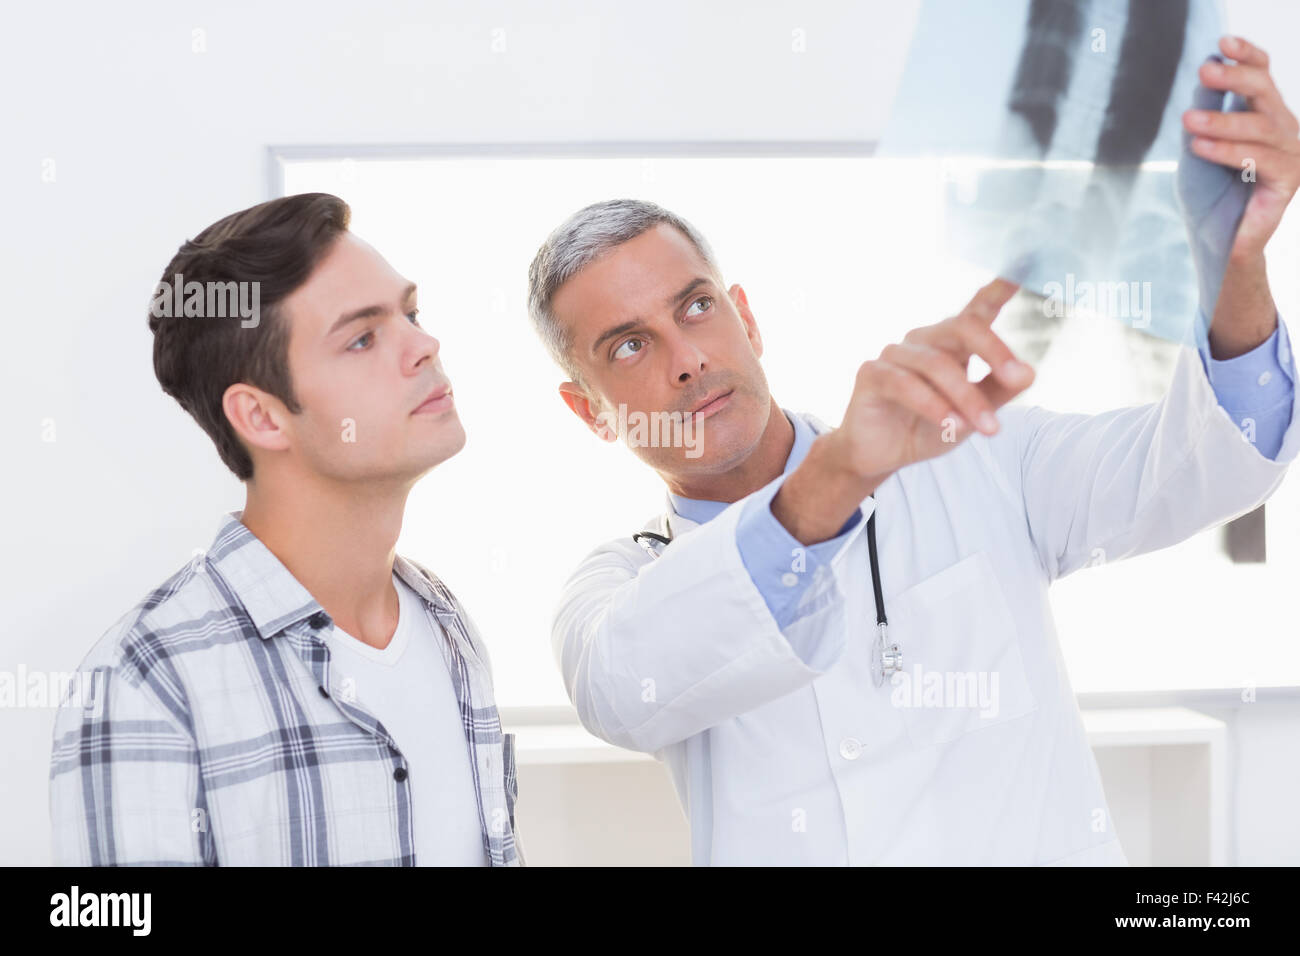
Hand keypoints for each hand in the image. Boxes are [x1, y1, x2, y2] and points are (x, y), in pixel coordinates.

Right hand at [772, 279, 1034, 544]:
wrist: (882, 457)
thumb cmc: (928, 428)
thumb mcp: (973, 415)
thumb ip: (999, 392)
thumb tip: (1029, 373)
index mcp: (951, 344)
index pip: (977, 310)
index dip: (998, 288)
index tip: (1021, 267)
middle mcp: (923, 340)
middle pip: (963, 327)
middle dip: (994, 351)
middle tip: (1017, 378)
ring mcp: (895, 354)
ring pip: (937, 364)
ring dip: (967, 398)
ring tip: (988, 428)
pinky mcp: (871, 373)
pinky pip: (906, 384)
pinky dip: (933, 405)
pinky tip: (950, 425)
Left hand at [1182, 36, 1299, 261]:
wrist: (1214, 239)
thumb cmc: (1208, 189)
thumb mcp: (1198, 142)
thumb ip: (1205, 109)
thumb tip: (1207, 66)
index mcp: (1264, 113)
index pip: (1263, 74)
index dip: (1248, 55)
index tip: (1222, 41)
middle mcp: (1283, 128)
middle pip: (1266, 92)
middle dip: (1236, 77)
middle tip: (1205, 70)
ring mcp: (1291, 153)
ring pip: (1262, 126)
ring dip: (1223, 120)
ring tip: (1187, 120)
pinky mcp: (1288, 181)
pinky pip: (1259, 159)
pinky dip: (1227, 151)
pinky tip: (1199, 147)